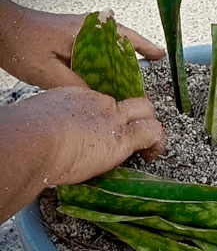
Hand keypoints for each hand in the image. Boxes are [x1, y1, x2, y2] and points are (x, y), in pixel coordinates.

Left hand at [0, 0, 164, 89]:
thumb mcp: (47, 71)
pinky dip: (105, 62)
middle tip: (150, 67)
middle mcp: (86, 28)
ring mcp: (80, 31)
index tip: (159, 55)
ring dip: (121, 59)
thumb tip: (99, 100)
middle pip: (121, 40)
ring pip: (109, 46)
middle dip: (137, 53)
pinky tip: (106, 75)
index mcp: (85, 32)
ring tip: (131, 77)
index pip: (124, 38)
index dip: (144, 47)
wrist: (0, 29)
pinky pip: (97, 50)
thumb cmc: (20, 44)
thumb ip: (75, 85)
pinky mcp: (72, 37)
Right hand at [0, 86, 164, 219]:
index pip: (107, 101)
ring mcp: (113, 118)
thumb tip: (57, 139)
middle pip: (131, 99)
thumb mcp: (42, 122)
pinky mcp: (122, 138)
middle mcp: (99, 103)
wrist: (33, 141)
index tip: (111, 127)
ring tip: (148, 145)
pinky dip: (156, 142)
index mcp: (77, 97)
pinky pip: (151, 133)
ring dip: (151, 127)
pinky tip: (151, 153)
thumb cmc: (26, 136)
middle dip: (140, 113)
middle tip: (138, 129)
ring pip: (146, 112)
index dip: (114, 114)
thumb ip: (57, 126)